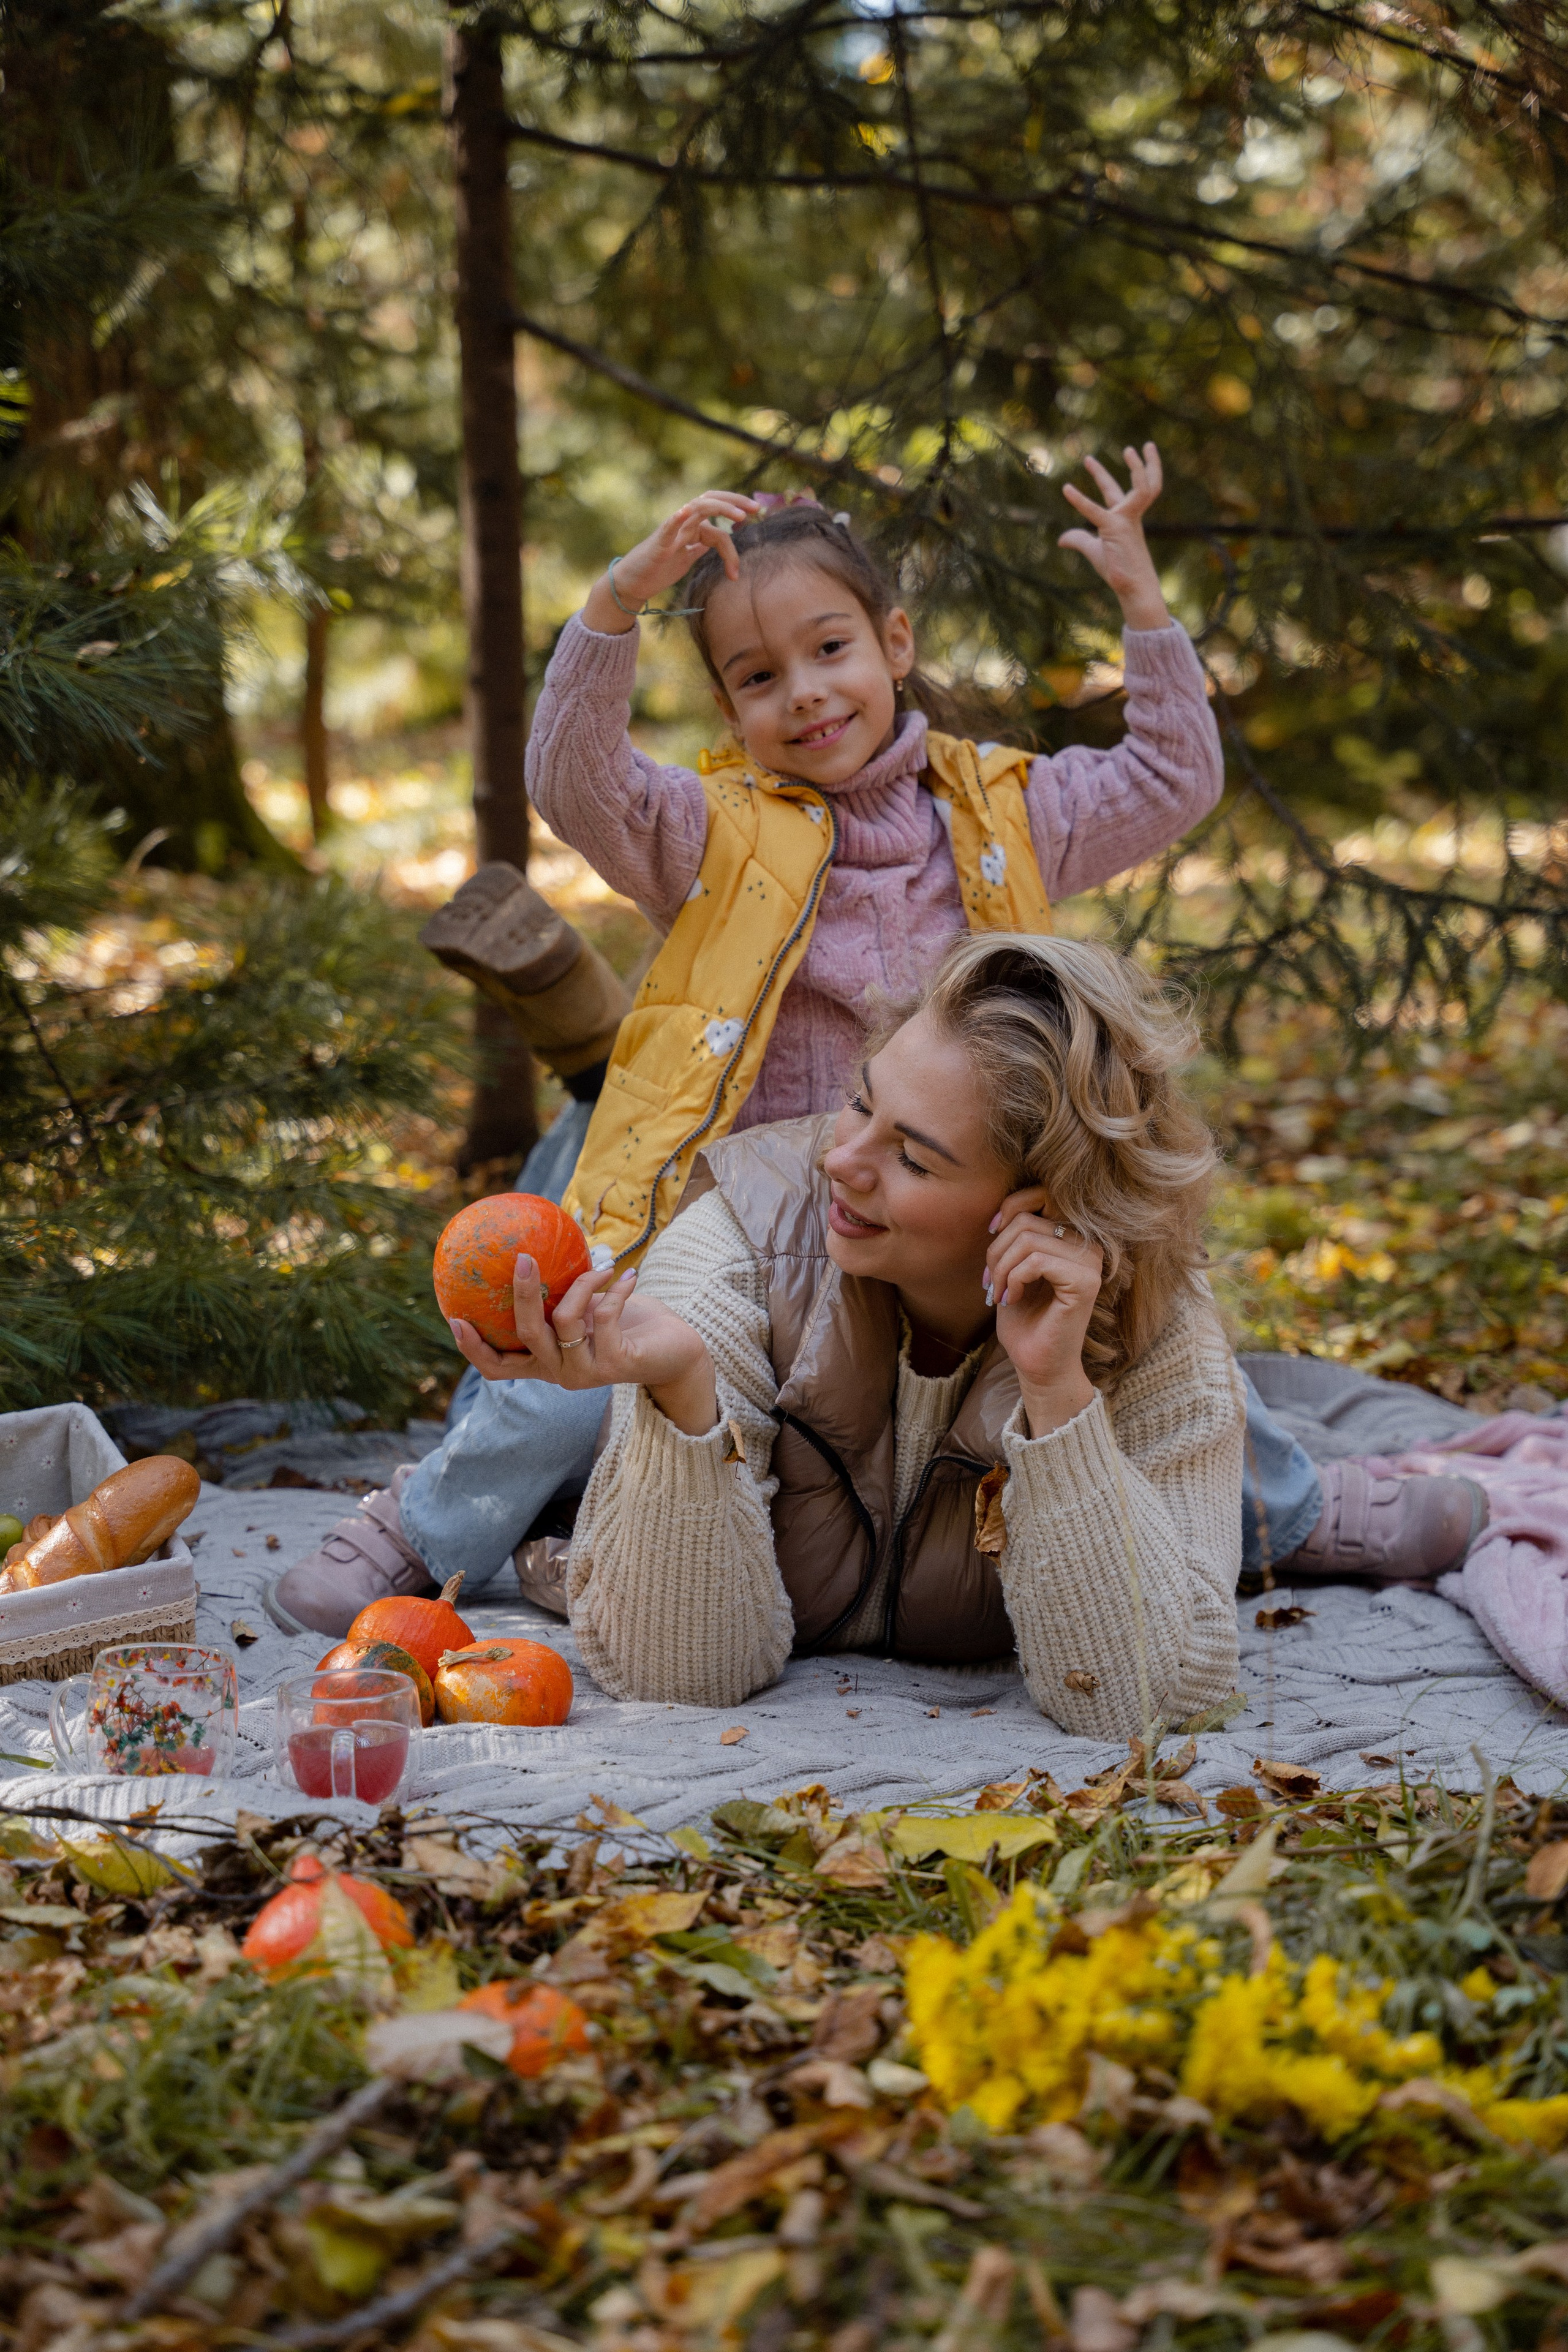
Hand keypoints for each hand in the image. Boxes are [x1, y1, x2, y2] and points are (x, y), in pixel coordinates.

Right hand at [449, 1255, 718, 1434]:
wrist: (676, 1352)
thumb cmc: (628, 1324)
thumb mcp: (588, 1308)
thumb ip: (561, 1293)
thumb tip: (534, 1247)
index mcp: (546, 1362)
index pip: (498, 1366)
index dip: (473, 1348)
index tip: (455, 1317)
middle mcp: (560, 1372)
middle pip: (525, 1336)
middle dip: (521, 1294)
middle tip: (523, 1257)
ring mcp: (586, 1372)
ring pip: (564, 1320)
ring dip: (583, 1284)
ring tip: (603, 1265)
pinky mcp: (615, 1364)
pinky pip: (603, 1316)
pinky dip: (615, 1289)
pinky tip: (630, 1276)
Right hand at [582, 491, 762, 634]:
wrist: (632, 583)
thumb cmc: (658, 570)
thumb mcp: (686, 558)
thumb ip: (700, 547)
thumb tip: (720, 541)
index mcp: (691, 529)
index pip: (717, 517)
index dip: (736, 515)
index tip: (756, 518)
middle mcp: (683, 524)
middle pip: (709, 502)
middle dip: (734, 502)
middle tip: (756, 509)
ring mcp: (671, 532)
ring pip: (696, 509)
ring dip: (721, 508)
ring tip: (740, 516)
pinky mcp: (658, 543)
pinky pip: (669, 526)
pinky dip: (678, 517)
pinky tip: (687, 511)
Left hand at [984, 1189, 1103, 1435]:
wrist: (1037, 1365)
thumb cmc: (1025, 1320)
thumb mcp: (1013, 1268)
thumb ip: (1015, 1236)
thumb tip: (1000, 1213)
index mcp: (1074, 1237)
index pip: (1042, 1194)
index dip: (1009, 1207)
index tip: (990, 1233)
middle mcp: (1089, 1245)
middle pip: (1027, 1219)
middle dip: (996, 1250)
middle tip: (990, 1283)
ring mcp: (1090, 1263)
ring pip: (1028, 1239)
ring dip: (1001, 1268)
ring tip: (998, 1293)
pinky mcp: (1085, 1282)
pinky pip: (1036, 1260)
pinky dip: (1014, 1278)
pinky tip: (1012, 1298)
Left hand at [1059, 443, 1170, 631]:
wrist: (1132, 587)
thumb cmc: (1117, 569)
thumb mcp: (1093, 551)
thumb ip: (1079, 540)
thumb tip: (1061, 539)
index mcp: (1125, 518)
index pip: (1115, 491)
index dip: (1102, 475)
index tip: (1090, 461)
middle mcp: (1129, 515)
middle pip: (1137, 484)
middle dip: (1137, 464)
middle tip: (1126, 448)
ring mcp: (1126, 520)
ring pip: (1142, 489)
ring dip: (1138, 469)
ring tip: (1128, 450)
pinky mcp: (1116, 529)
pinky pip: (1096, 511)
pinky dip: (1079, 500)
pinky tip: (1066, 488)